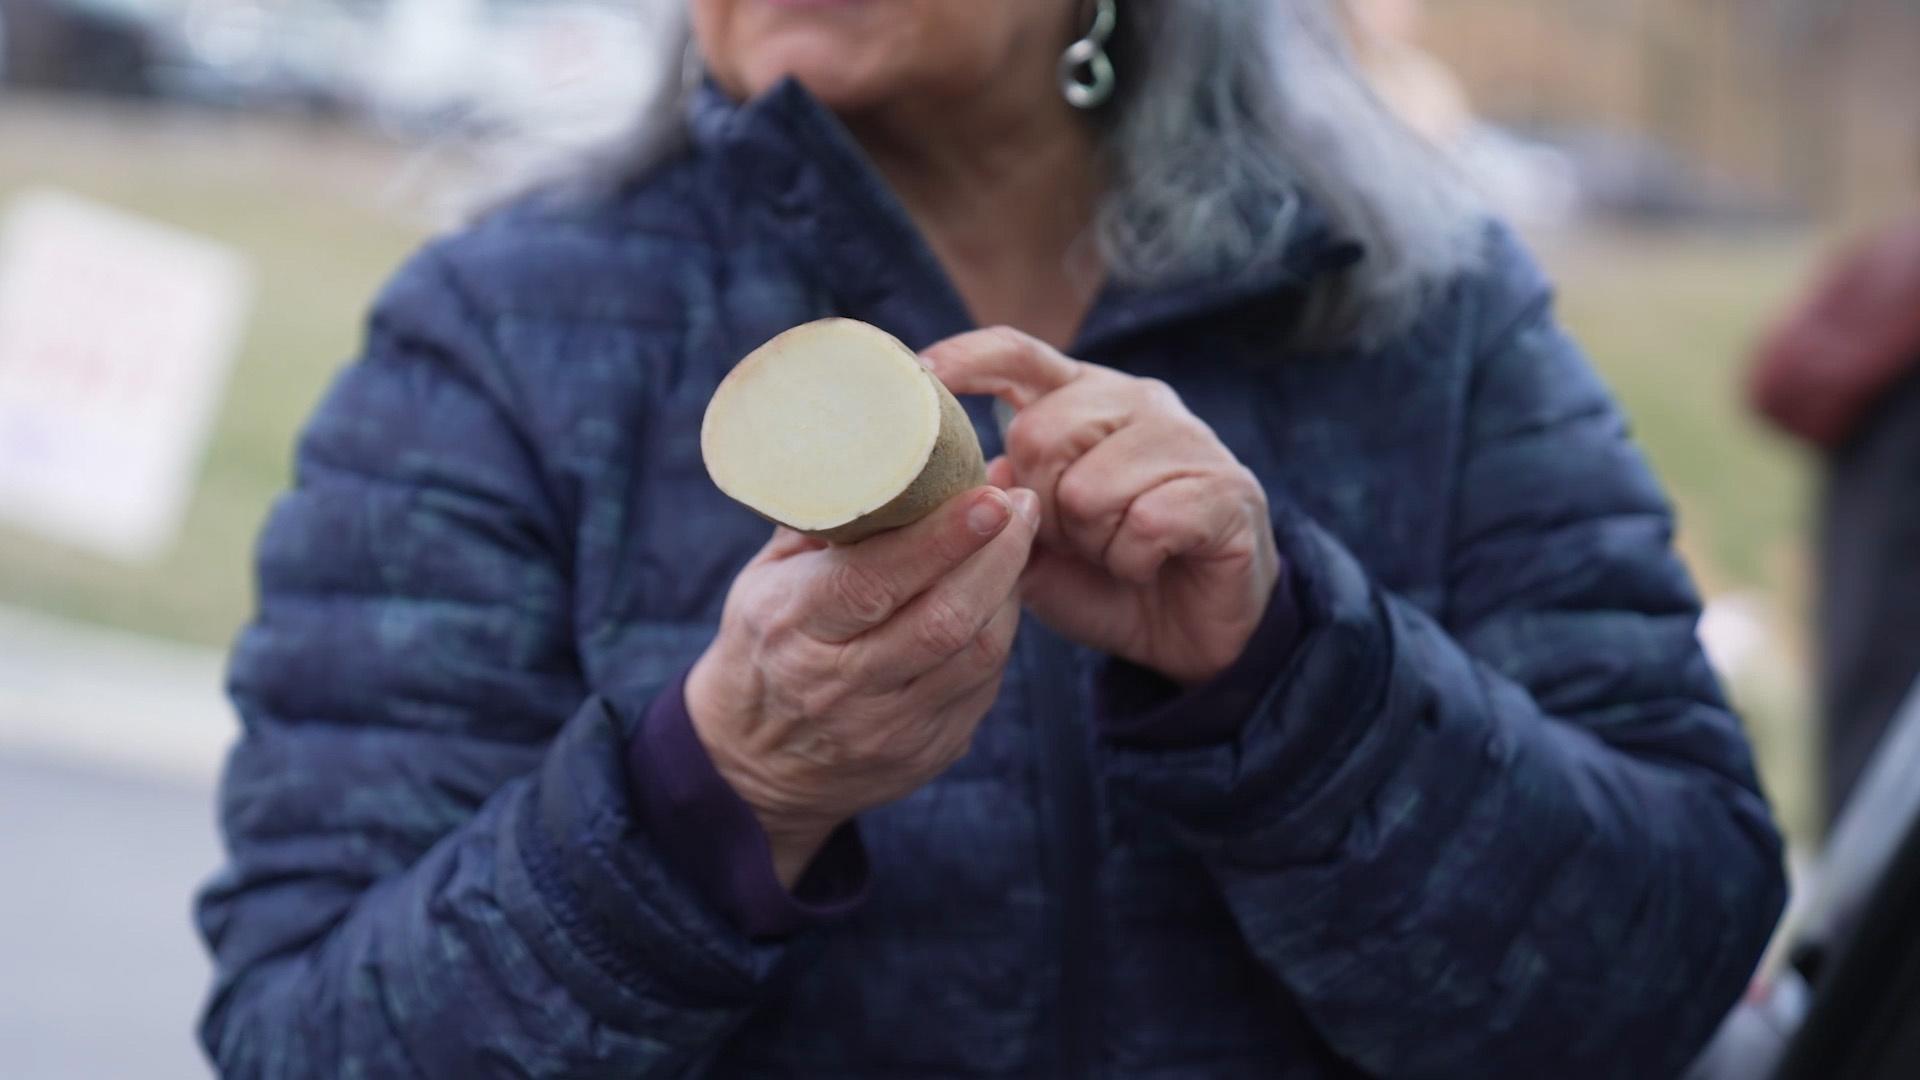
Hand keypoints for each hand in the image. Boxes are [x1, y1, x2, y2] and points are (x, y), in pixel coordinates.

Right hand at [686, 486, 1040, 886]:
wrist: (752, 766)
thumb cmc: (764, 645)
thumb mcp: (765, 579)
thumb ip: (827, 523)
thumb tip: (902, 454)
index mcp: (792, 626)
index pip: (874, 582)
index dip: (940, 538)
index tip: (988, 494)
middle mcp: (840, 684)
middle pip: (944, 618)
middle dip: (998, 552)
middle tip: (1020, 500)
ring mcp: (888, 728)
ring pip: (977, 653)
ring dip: (1010, 587)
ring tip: (1018, 535)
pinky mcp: (926, 752)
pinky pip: (984, 685)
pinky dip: (1001, 630)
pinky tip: (1001, 592)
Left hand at [924, 327, 1278, 686]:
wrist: (1194, 633)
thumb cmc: (1106, 578)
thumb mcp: (1033, 548)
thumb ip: (1000, 507)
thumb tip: (980, 475)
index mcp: (1083, 400)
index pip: (1019, 354)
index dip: (970, 358)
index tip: (924, 372)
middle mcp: (1136, 401)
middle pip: (1043, 433)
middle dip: (1043, 506)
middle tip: (1076, 539)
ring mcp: (1187, 437)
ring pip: (1092, 487)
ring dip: (1094, 541)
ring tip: (1118, 553)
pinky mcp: (1227, 486)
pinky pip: (1147, 523)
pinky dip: (1136, 560)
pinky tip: (1153, 564)